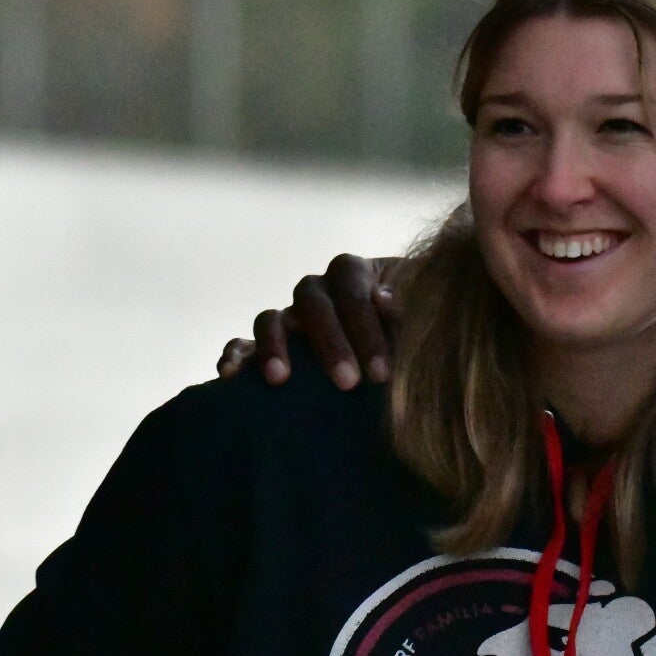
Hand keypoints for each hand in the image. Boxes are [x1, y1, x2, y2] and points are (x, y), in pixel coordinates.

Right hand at [217, 255, 404, 389]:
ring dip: (274, 346)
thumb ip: (408, 308)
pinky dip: (235, 356)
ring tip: (280, 379)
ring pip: (271, 318)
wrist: (407, 348)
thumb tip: (383, 299)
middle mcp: (319, 290)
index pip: (353, 288)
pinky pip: (242, 343)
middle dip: (329, 343)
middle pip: (313, 303)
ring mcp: (291, 315)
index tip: (382, 371)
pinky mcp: (268, 343)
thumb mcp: (424, 313)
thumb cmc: (419, 327)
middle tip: (348, 383)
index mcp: (356, 272)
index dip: (365, 327)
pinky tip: (231, 377)